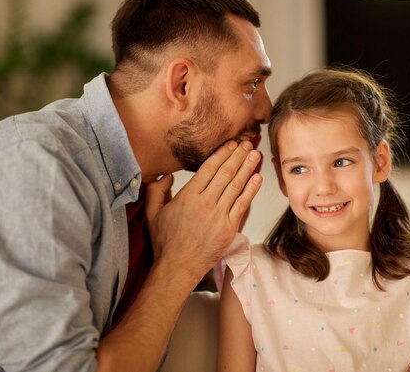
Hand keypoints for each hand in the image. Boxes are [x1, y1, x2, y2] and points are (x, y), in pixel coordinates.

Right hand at [145, 140, 262, 284]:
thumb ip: (156, 191)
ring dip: (247, 168)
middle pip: (226, 173)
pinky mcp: (229, 228)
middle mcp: (205, 203)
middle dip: (238, 155)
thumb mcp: (152, 214)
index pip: (209, 168)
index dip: (222, 153)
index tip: (231, 143)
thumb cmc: (165, 243)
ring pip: (236, 186)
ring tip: (255, 154)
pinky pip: (243, 204)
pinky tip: (257, 178)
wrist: (178, 268)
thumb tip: (166, 176)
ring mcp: (219, 215)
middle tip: (247, 143)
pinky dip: (251, 190)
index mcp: (188, 196)